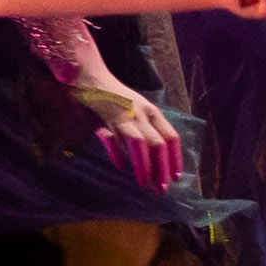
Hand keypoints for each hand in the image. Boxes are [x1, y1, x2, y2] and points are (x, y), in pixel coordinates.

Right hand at [61, 72, 189, 192]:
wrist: (90, 76)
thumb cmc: (115, 97)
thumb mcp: (136, 111)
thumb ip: (145, 131)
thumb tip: (154, 159)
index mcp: (152, 112)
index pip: (171, 137)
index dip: (175, 159)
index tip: (175, 178)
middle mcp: (141, 114)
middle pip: (158, 144)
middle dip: (161, 169)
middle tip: (161, 189)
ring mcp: (124, 115)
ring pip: (140, 144)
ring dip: (144, 166)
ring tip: (144, 183)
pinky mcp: (105, 117)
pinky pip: (113, 139)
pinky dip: (117, 155)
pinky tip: (120, 166)